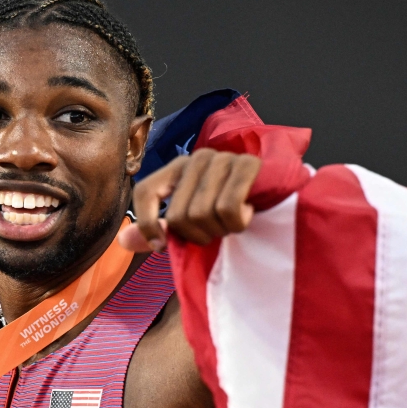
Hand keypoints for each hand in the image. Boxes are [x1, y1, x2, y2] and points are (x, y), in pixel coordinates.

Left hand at [120, 149, 261, 251]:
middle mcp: (198, 159)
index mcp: (179, 169)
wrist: (283, 201)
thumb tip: (124, 241)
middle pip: (179, 215)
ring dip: (223, 231)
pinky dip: (239, 221)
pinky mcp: (248, 165)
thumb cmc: (235, 213)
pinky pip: (229, 207)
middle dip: (200, 236)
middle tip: (219, 232)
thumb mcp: (195, 224)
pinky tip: (251, 213)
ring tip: (236, 223)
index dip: (149, 225)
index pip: (145, 192)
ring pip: (203, 214)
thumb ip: (160, 231)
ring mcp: (223, 159)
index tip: (163, 248)